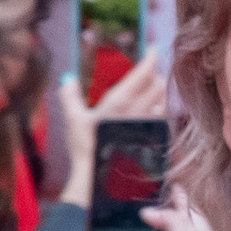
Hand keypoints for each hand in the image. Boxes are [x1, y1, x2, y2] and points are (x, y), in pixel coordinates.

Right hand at [56, 50, 166, 213]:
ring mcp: (149, 127)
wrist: (99, 181)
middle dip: (154, 76)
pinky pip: (163, 121)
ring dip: (158, 95)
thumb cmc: (86, 149)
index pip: (144, 71)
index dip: (151, 57)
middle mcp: (139, 111)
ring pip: (163, 102)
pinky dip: (158, 114)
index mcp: (120, 102)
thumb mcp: (74, 120)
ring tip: (148, 94)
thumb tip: (67, 79)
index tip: (153, 49)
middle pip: (158, 84)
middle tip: (146, 74)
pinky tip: (148, 118)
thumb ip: (70, 96)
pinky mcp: (154, 141)